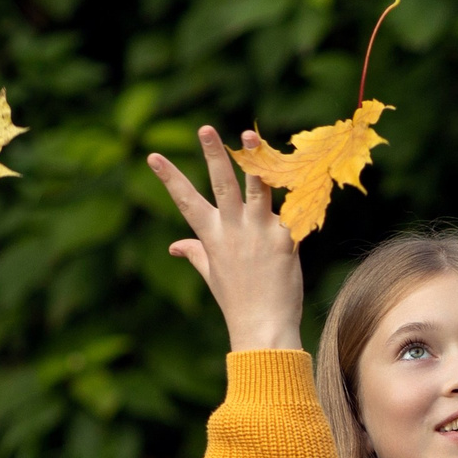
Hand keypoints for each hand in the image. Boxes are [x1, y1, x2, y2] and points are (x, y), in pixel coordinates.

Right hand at [147, 126, 304, 351]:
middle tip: (206, 129)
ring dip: (255, 161)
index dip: (169, 178)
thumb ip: (195, 253)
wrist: (262, 327)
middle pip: (222, 185)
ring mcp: (260, 233)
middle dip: (214, 155)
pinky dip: (298, 194)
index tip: (153, 156)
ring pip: (257, 189)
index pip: (186, 201)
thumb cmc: (237, 301)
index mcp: (212, 237)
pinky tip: (304, 172)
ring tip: (251, 136)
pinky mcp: (286, 241)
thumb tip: (174, 247)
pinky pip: (292, 211)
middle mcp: (233, 230)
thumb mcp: (211, 274)